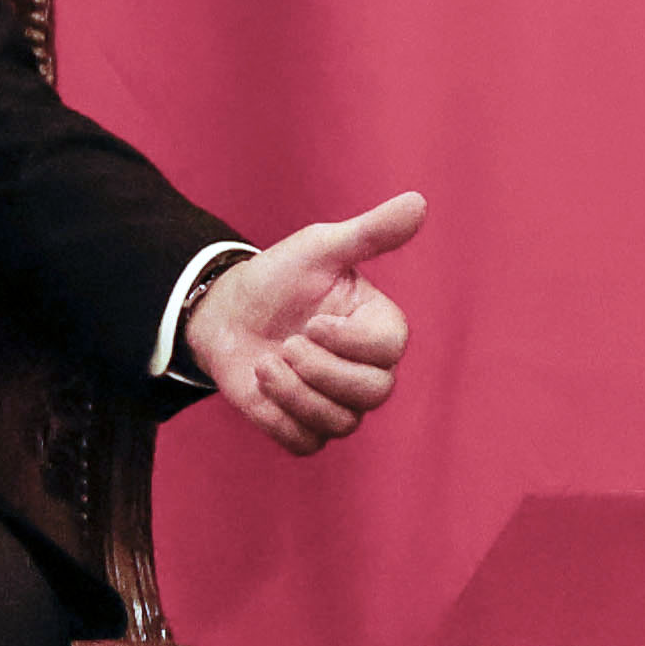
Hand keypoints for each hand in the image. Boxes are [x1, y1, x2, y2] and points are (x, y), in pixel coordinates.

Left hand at [189, 190, 425, 454]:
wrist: (224, 312)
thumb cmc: (278, 277)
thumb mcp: (322, 248)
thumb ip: (372, 232)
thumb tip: (419, 201)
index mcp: (379, 326)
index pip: (389, 351)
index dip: (349, 343)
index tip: (312, 321)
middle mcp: (366, 369)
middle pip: (373, 394)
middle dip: (320, 372)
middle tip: (287, 344)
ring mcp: (337, 402)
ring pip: (341, 424)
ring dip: (294, 394)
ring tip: (266, 363)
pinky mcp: (304, 426)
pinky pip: (306, 444)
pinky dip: (278, 419)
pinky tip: (261, 385)